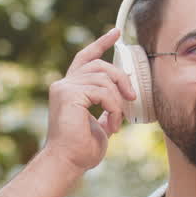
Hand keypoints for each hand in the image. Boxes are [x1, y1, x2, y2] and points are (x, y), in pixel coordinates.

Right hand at [42, 28, 136, 173]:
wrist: (66, 163)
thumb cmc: (80, 151)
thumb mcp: (98, 125)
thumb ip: (104, 109)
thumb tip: (118, 102)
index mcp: (70, 89)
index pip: (86, 58)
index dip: (101, 43)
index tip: (116, 33)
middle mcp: (64, 84)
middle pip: (100, 65)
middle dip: (120, 77)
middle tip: (132, 96)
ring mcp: (65, 88)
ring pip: (104, 78)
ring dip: (117, 101)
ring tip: (116, 122)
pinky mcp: (68, 94)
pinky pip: (102, 92)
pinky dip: (113, 108)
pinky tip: (111, 125)